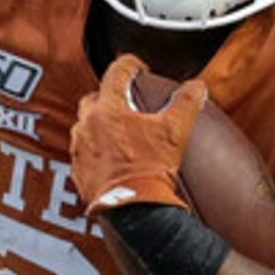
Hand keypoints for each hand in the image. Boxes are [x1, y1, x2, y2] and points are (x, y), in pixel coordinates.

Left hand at [70, 59, 205, 215]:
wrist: (133, 209)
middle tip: (128, 103)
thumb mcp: (175, 132)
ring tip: (120, 131)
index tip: (139, 69)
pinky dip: (95, 149)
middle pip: (94, 98)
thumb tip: (196, 87)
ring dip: (100, 124)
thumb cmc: (151, 169)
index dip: (130, 65)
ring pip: (85, 125)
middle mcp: (87, 125)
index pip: (116, 72)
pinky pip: (83, 152)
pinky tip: (111, 156)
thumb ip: (186, 103)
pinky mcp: (77, 170)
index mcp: (109, 109)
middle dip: (110, 96)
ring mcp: (79, 148)